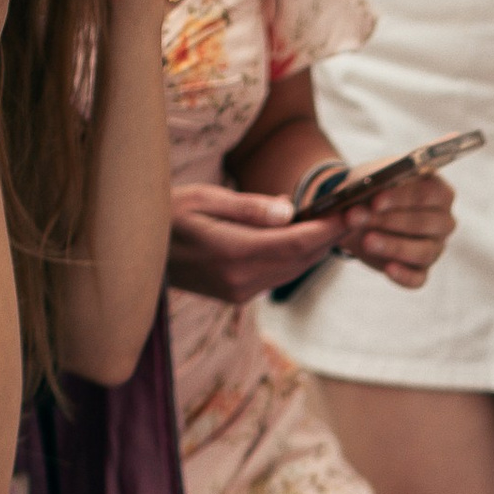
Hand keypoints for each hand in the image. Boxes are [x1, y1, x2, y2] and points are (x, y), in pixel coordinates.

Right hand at [166, 183, 345, 302]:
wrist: (133, 251)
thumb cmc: (164, 212)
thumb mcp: (204, 198)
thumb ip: (250, 208)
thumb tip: (290, 210)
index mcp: (233, 252)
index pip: (297, 242)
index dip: (330, 228)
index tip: (355, 211)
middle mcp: (240, 279)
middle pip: (302, 259)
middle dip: (332, 237)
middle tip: (361, 213)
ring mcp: (239, 291)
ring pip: (293, 270)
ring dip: (319, 249)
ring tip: (342, 223)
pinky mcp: (237, 295)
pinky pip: (278, 275)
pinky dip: (297, 256)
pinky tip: (309, 237)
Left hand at [335, 167, 455, 291]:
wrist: (359, 219)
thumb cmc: (370, 193)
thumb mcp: (366, 184)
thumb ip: (364, 191)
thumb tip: (356, 208)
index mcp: (437, 191)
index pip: (430, 193)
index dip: (402, 197)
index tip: (375, 201)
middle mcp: (442, 220)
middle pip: (428, 222)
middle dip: (391, 221)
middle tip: (358, 218)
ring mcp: (434, 248)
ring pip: (424, 251)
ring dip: (394, 246)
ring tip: (367, 241)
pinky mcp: (421, 271)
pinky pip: (418, 278)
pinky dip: (404, 276)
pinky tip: (388, 269)